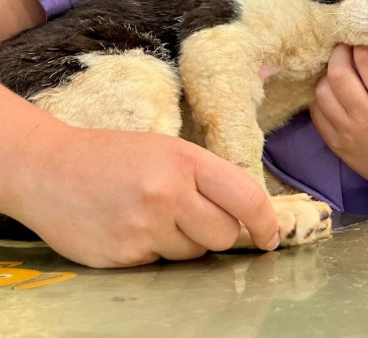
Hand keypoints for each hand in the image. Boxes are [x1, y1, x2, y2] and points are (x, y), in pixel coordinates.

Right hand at [11, 124, 279, 267]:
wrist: (49, 170)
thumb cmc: (114, 157)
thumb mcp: (167, 150)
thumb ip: (206, 177)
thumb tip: (248, 211)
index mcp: (185, 160)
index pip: (245, 197)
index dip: (266, 221)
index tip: (271, 235)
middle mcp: (168, 193)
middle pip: (224, 234)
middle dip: (218, 233)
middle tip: (194, 218)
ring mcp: (144, 227)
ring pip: (194, 254)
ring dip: (184, 243)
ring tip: (153, 218)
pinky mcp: (123, 256)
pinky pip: (161, 265)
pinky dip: (154, 252)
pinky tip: (132, 229)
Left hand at [309, 45, 367, 207]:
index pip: (367, 60)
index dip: (361, 43)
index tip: (361, 38)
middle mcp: (365, 116)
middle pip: (338, 73)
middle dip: (339, 52)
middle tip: (345, 47)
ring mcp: (346, 131)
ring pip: (322, 91)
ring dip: (327, 74)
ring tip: (339, 70)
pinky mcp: (334, 143)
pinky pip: (316, 112)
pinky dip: (320, 96)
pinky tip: (333, 91)